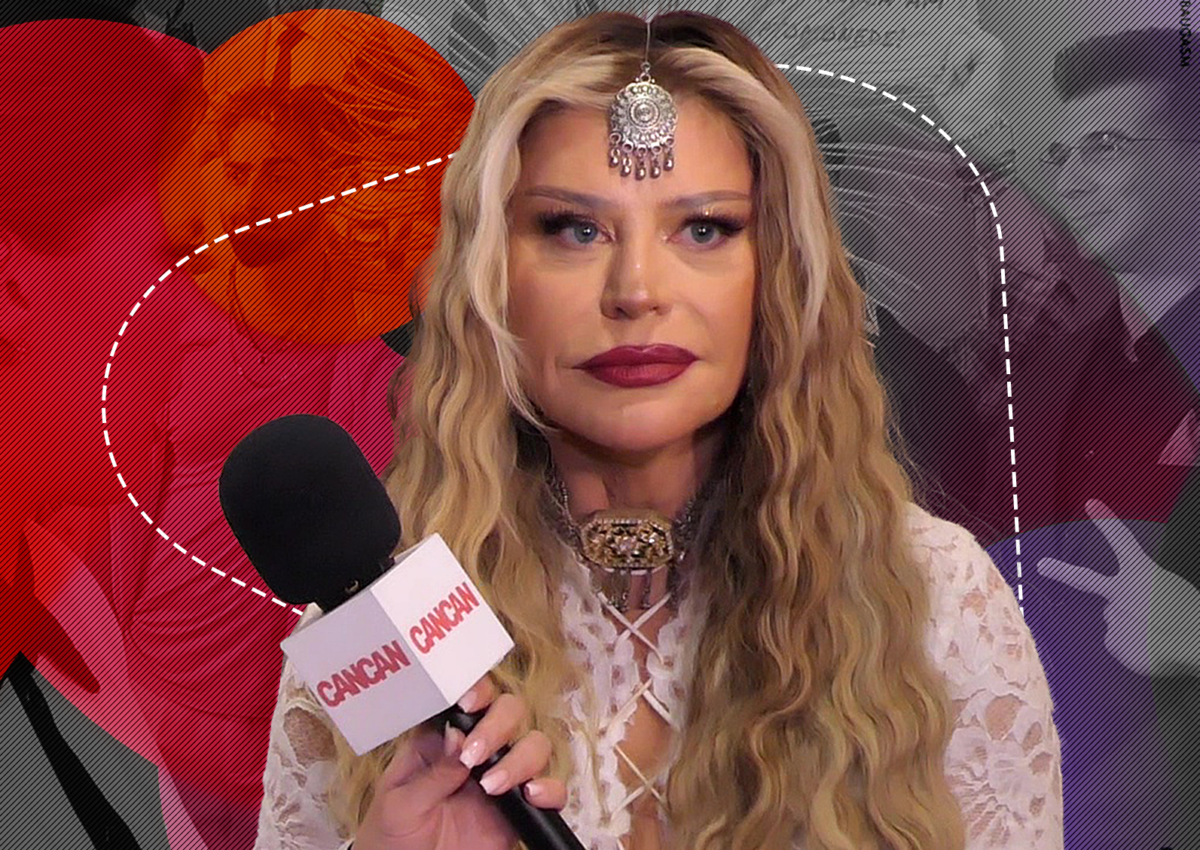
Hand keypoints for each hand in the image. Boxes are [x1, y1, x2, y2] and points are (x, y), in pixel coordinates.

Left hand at [352, 673, 567, 849]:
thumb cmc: (393, 836)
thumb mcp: (400, 804)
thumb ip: (432, 772)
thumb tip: (457, 735)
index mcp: (444, 741)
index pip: (471, 700)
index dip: (478, 692)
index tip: (469, 706)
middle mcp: (479, 752)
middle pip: (510, 712)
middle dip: (498, 725)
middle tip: (474, 756)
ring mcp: (503, 779)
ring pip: (535, 745)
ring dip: (521, 758)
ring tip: (491, 786)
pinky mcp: (520, 811)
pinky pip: (552, 792)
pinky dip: (551, 789)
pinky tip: (531, 795)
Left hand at [1037, 498, 1199, 677]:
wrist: (1198, 643)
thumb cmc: (1192, 616)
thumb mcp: (1171, 592)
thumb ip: (1145, 593)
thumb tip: (1121, 610)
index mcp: (1144, 574)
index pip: (1123, 542)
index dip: (1107, 522)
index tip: (1091, 503)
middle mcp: (1122, 592)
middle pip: (1085, 580)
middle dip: (1062, 571)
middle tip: (1043, 565)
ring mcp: (1114, 616)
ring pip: (1117, 622)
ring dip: (1134, 629)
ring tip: (1160, 636)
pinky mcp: (1113, 642)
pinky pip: (1120, 647)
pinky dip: (1136, 653)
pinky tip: (1153, 651)